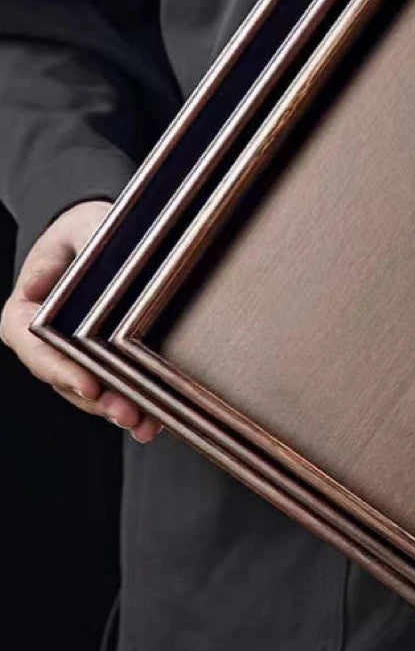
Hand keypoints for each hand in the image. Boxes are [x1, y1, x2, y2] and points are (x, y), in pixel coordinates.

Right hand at [1, 200, 161, 442]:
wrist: (115, 234)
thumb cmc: (92, 228)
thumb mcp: (82, 227)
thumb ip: (71, 248)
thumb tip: (40, 284)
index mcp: (26, 309)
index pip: (33, 344)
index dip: (60, 368)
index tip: (89, 385)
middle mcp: (46, 340)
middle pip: (64, 378)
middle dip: (97, 401)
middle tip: (126, 413)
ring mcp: (75, 356)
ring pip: (90, 393)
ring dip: (117, 410)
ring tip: (143, 422)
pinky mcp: (103, 362)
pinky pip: (114, 389)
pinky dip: (134, 406)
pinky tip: (153, 422)